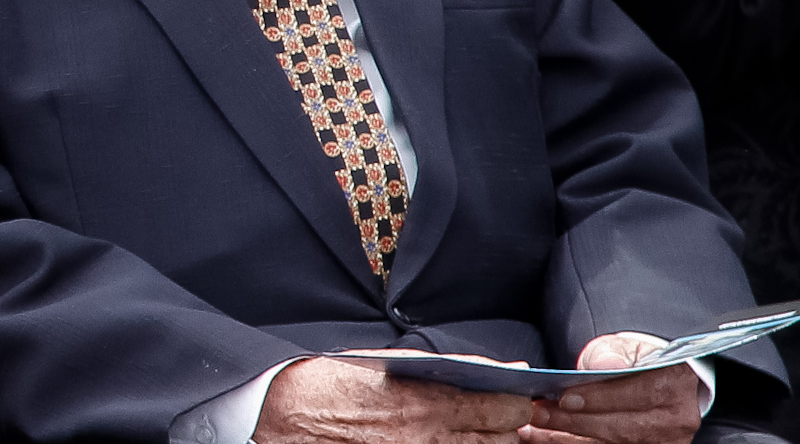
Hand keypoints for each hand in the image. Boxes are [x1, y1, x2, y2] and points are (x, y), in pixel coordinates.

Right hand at [251, 356, 534, 441]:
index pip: (509, 409)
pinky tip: (442, 442)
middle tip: (485, 417)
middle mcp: (435, 441)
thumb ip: (450, 369)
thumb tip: (500, 372)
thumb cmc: (332, 384)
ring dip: (483, 443)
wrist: (285, 419)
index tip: (505, 398)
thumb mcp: (390, 363)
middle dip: (503, 428)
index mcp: (431, 404)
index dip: (513, 402)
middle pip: (506, 440)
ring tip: (459, 432)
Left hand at [521, 334, 700, 443]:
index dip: (599, 398)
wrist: (661, 381)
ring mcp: (665, 442)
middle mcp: (675, 419)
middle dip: (573, 422)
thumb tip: (605, 364)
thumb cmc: (638, 361)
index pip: (638, 394)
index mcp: (674, 384)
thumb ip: (612, 352)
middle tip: (536, 413)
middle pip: (622, 427)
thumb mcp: (626, 346)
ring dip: (566, 438)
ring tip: (533, 429)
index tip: (564, 398)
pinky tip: (547, 437)